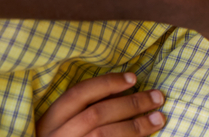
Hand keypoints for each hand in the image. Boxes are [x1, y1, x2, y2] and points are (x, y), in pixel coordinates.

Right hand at [36, 72, 164, 136]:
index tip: (134, 78)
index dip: (107, 83)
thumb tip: (124, 91)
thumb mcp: (67, 123)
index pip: (78, 94)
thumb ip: (90, 107)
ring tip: (159, 118)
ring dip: (136, 125)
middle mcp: (56, 136)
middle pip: (96, 114)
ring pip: (104, 135)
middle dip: (131, 104)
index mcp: (50, 120)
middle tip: (158, 97)